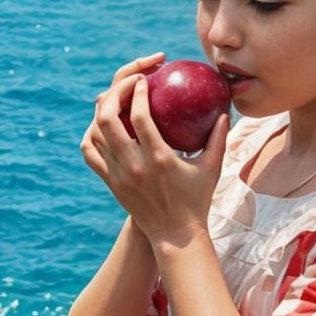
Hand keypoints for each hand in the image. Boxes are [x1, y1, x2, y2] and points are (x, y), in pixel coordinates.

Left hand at [81, 57, 229, 246]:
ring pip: (95, 133)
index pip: (139, 117)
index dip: (138, 92)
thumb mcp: (212, 169)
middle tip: (127, 83)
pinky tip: (103, 123)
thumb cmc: (196, 200)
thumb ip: (219, 138)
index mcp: (159, 160)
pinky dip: (92, 134)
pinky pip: (90, 153)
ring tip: (115, 98)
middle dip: (115, 93)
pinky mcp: (110, 182)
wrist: (174, 235)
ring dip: (101, 110)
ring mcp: (118, 175)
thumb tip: (225, 112)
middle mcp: (134, 166)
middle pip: (108, 119)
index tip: (145, 79)